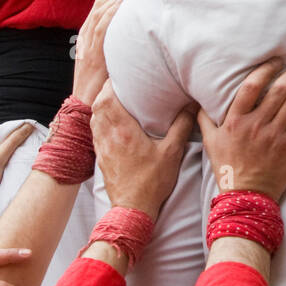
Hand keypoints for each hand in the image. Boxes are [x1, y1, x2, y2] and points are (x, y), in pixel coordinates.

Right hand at [71, 0, 131, 104]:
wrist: (81, 107)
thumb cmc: (97, 87)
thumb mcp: (103, 62)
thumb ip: (113, 48)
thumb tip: (133, 38)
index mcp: (87, 36)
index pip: (99, 7)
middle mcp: (86, 37)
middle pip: (101, 4)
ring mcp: (88, 44)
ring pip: (102, 12)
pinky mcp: (92, 54)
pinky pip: (102, 27)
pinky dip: (113, 13)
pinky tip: (126, 4)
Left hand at [91, 82, 195, 219]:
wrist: (133, 209)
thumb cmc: (151, 182)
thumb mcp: (172, 152)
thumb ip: (181, 126)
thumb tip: (190, 105)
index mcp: (123, 131)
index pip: (108, 99)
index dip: (111, 84)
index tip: (121, 76)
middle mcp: (108, 136)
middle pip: (97, 105)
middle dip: (105, 91)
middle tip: (119, 85)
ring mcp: (102, 147)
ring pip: (94, 118)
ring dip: (102, 106)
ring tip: (115, 100)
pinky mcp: (101, 157)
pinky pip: (95, 132)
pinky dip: (100, 121)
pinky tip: (112, 123)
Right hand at [199, 58, 285, 201]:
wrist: (246, 195)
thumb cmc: (228, 168)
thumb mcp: (210, 142)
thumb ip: (205, 119)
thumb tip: (197, 103)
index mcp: (235, 120)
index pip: (251, 86)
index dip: (266, 70)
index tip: (276, 61)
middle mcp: (255, 124)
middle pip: (278, 90)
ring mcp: (274, 134)